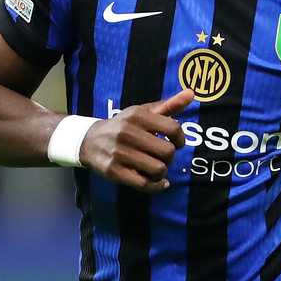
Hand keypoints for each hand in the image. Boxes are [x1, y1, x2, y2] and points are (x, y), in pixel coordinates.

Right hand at [79, 89, 193, 191]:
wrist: (88, 140)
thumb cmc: (123, 125)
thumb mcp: (142, 112)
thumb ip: (169, 105)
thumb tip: (192, 93)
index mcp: (137, 115)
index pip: (173, 128)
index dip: (180, 138)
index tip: (177, 143)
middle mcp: (128, 133)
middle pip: (168, 151)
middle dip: (170, 157)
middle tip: (163, 156)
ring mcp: (119, 153)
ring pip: (158, 169)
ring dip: (162, 172)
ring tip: (156, 167)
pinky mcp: (113, 171)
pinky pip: (144, 184)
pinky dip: (157, 186)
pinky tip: (159, 183)